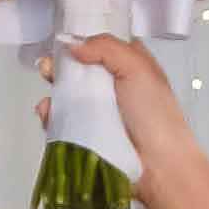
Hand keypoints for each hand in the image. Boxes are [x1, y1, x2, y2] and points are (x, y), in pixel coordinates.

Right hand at [45, 29, 184, 154]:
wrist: (159, 166)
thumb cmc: (156, 115)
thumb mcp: (137, 66)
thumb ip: (105, 47)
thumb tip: (73, 46)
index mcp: (130, 65)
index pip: (100, 46)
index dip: (81, 41)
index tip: (62, 43)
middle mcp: (114, 87)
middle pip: (79, 69)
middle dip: (60, 66)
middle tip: (48, 68)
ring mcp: (101, 112)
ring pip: (68, 96)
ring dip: (54, 92)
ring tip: (49, 97)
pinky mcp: (89, 136)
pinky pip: (64, 122)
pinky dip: (52, 117)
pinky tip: (49, 115)